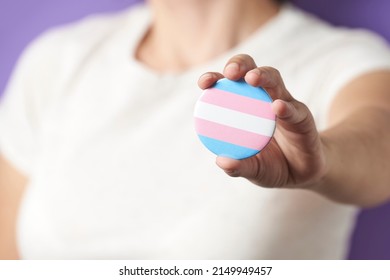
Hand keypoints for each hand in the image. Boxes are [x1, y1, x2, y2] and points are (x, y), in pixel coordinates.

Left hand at [198, 54, 327, 188]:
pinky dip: (286, 108)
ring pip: (275, 81)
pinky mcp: (303, 118)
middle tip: (230, 73)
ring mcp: (285, 105)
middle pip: (251, 71)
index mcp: (245, 109)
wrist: (302, 174)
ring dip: (263, 76)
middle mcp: (264, 101)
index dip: (215, 79)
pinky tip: (277, 108)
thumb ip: (239, 166)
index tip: (204, 83)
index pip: (228, 86)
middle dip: (239, 65)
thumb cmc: (272, 165)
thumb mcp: (254, 169)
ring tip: (252, 78)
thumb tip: (220, 161)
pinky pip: (295, 110)